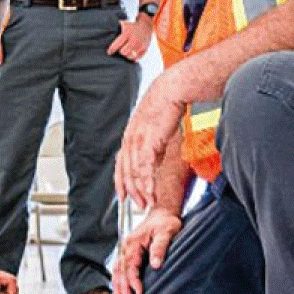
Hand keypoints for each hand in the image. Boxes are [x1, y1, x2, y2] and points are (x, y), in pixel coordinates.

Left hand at [107, 16, 152, 62]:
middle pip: (123, 52)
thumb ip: (115, 28)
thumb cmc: (132, 26)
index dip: (111, 50)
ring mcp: (140, 45)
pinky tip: (132, 54)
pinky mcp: (145, 49)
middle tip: (120, 50)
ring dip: (127, 55)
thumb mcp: (124, 24)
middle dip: (120, 52)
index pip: (117, 44)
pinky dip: (133, 57)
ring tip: (126, 52)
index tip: (109, 53)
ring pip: (130, 56)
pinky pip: (136, 58)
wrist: (146, 25)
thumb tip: (104, 30)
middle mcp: (134, 40)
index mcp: (127, 33)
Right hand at [113, 209, 181, 293]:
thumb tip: (155, 265)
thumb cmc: (165, 222)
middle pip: (121, 270)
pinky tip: (120, 289)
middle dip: (123, 287)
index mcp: (133, 242)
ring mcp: (126, 249)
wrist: (162, 213)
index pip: (130, 265)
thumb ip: (160, 248)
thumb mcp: (166, 232)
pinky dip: (119, 279)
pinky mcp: (129, 252)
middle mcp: (126, 246)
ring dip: (118, 285)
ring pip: (118, 269)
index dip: (133, 280)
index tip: (139, 292)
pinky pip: (120, 267)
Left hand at [114, 69, 185, 208]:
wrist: (173, 88)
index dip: (120, 180)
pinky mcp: (149, 141)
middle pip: (125, 170)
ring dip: (140, 190)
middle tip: (137, 204)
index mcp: (131, 133)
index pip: (121, 161)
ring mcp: (138, 140)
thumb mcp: (156, 124)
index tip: (123, 194)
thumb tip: (156, 157)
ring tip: (146, 203)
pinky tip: (150, 192)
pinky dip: (147, 182)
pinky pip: (145, 167)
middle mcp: (130, 137)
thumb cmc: (167, 102)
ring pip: (134, 171)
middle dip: (131, 190)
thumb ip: (154, 142)